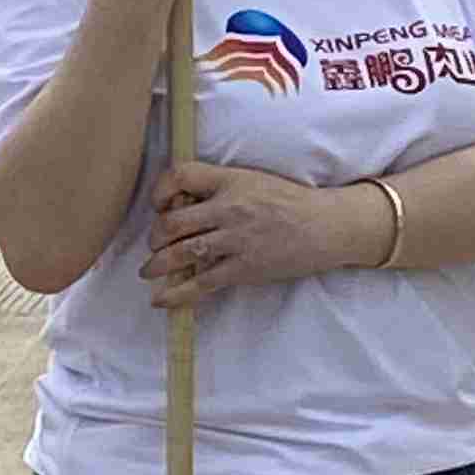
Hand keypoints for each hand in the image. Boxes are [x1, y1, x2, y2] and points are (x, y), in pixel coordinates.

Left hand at [140, 159, 375, 309]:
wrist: (326, 226)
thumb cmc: (291, 202)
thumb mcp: (253, 180)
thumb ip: (220, 187)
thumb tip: (183, 203)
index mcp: (230, 180)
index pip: (181, 175)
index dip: (160, 190)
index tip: (159, 204)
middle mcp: (228, 208)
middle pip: (172, 221)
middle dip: (155, 236)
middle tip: (155, 244)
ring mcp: (236, 239)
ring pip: (181, 253)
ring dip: (157, 265)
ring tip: (148, 271)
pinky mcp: (244, 268)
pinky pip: (202, 283)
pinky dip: (176, 294)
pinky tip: (161, 300)